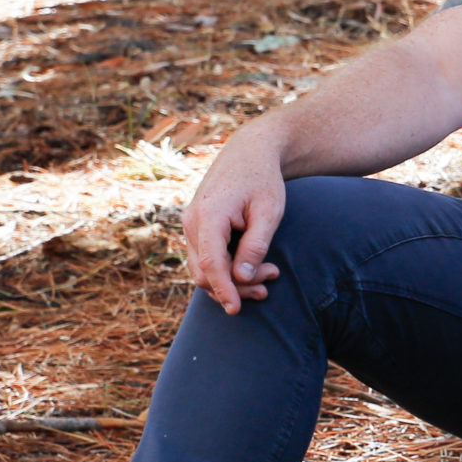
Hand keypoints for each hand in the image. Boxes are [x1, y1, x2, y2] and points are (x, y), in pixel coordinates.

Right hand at [182, 125, 287, 313]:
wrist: (250, 152)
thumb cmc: (264, 180)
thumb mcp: (269, 211)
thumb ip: (255, 245)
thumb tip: (241, 278)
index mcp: (208, 215)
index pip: (211, 264)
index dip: (224, 290)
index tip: (236, 310)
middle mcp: (192, 221)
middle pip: (205, 271)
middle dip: (236, 286)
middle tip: (271, 283)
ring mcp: (190, 224)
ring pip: (204, 268)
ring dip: (233, 279)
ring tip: (270, 276)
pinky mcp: (196, 228)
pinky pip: (206, 257)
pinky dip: (226, 268)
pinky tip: (253, 269)